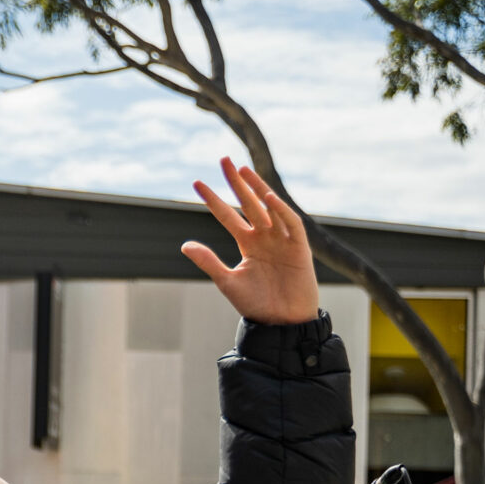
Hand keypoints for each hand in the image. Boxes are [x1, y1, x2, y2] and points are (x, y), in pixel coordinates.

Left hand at [184, 159, 319, 324]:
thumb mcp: (227, 281)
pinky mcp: (299, 248)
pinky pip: (291, 224)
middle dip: (237, 182)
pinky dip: (280, 210)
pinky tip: (266, 197)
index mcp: (248, 243)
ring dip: (257, 188)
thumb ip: (208, 261)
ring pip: (269, 207)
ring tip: (242, 170)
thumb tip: (184, 244)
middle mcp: (265, 237)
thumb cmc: (256, 304)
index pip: (228, 215)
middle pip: (249, 203)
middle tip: (224, 160)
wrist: (281, 323)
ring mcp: (282, 240)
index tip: (196, 183)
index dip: (213, 199)